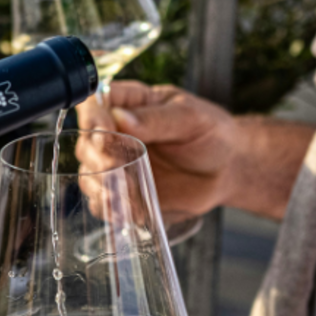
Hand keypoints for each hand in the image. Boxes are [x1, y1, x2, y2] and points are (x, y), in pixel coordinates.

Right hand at [76, 83, 244, 218]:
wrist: (228, 170)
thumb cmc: (212, 134)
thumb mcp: (191, 119)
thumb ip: (157, 119)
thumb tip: (122, 118)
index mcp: (131, 103)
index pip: (96, 103)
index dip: (93, 118)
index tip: (105, 133)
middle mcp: (117, 132)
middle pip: (87, 142)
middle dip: (97, 158)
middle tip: (115, 169)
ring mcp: (118, 163)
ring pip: (90, 174)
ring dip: (100, 187)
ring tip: (119, 198)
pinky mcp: (124, 191)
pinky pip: (104, 201)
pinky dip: (109, 208)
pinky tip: (126, 212)